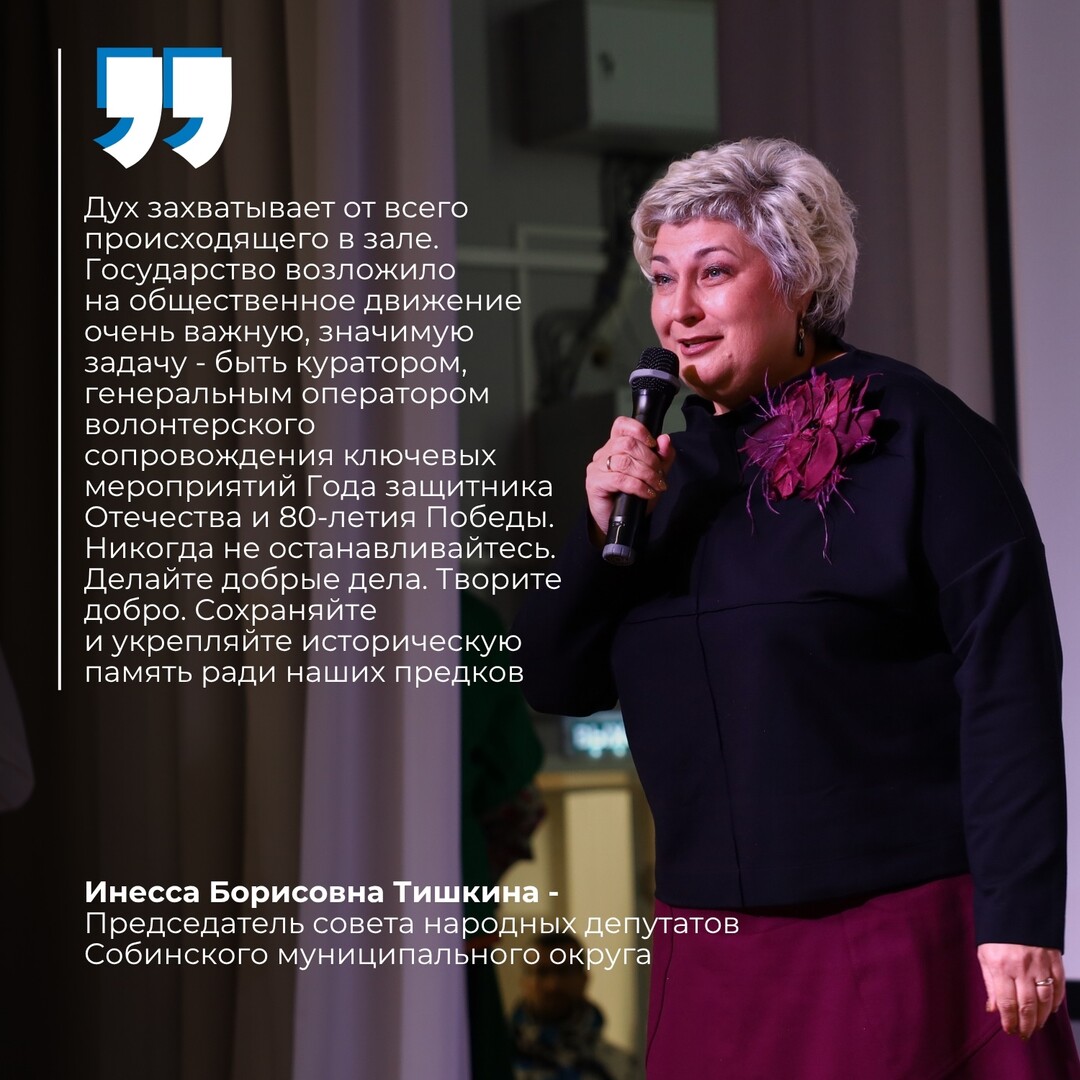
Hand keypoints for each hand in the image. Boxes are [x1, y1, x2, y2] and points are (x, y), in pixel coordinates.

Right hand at [585, 417, 675, 541]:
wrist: (621, 522)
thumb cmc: (634, 497)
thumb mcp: (654, 474)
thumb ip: (662, 456)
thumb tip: (665, 440)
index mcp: (615, 446)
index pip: (622, 425)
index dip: (639, 430)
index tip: (653, 444)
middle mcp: (603, 453)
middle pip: (627, 443)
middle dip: (650, 458)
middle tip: (660, 474)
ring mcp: (597, 468)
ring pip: (624, 461)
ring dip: (646, 474)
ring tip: (656, 485)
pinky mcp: (594, 483)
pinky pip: (619, 479)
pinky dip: (638, 486)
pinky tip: (646, 492)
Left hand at [977, 942, 1064, 1038]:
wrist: (1015, 908)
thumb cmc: (996, 933)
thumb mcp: (984, 955)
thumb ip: (990, 983)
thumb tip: (993, 1009)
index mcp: (1000, 966)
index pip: (1006, 1002)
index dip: (1009, 1020)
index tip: (1010, 1030)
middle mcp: (1021, 967)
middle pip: (1027, 1005)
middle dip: (1026, 1024)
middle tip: (1024, 1034)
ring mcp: (1040, 965)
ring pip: (1045, 1000)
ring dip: (1041, 1017)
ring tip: (1035, 1026)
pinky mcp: (1054, 961)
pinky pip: (1058, 987)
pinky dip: (1056, 1002)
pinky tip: (1050, 1010)